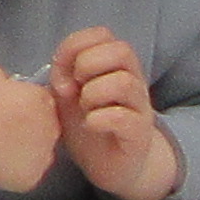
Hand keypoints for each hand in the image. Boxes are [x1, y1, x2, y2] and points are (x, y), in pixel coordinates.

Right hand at [0, 61, 64, 199]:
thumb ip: (4, 79)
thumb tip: (3, 85)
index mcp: (44, 100)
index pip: (41, 101)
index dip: (23, 105)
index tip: (7, 108)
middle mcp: (52, 129)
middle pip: (44, 128)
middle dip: (27, 128)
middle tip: (1, 129)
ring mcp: (44, 157)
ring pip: (36, 154)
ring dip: (22, 151)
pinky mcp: (31, 179)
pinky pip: (23, 174)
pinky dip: (11, 171)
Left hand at [46, 28, 182, 199]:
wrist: (110, 165)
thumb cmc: (88, 123)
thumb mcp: (68, 95)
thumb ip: (62, 76)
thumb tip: (60, 76)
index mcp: (114, 66)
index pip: (102, 34)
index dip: (75, 46)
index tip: (60, 72)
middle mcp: (133, 81)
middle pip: (122, 50)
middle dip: (88, 64)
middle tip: (72, 89)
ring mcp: (139, 107)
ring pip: (124, 82)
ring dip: (93, 93)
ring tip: (83, 108)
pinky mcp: (139, 134)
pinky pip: (124, 117)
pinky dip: (100, 118)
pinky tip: (90, 124)